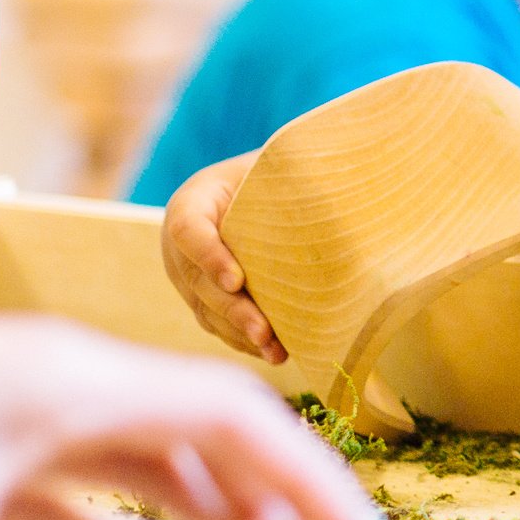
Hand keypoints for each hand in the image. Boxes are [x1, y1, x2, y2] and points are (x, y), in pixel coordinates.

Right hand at [160, 151, 282, 362]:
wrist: (258, 191)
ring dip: (239, 332)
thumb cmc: (273, 174)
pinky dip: (244, 340)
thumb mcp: (274, 167)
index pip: (188, 230)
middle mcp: (181, 245)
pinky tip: (275, 353)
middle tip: (263, 330)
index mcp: (193, 202)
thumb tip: (338, 185)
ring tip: (273, 349)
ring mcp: (189, 276)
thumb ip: (290, 177)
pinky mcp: (203, 300)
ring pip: (207, 310)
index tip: (237, 280)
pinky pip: (218, 325)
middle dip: (232, 309)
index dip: (209, 256)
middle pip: (198, 281)